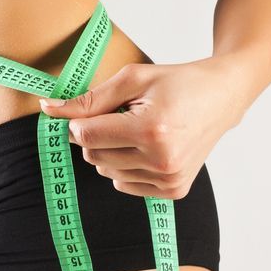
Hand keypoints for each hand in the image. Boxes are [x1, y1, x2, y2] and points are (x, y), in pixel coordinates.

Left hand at [37, 58, 245, 198]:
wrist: (223, 96)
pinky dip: (125, 166)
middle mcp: (161, 160)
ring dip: (111, 150)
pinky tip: (146, 147)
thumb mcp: (131, 79)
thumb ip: (87, 99)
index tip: (90, 111)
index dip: (79, 122)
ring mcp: (169, 179)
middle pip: (92, 157)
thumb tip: (47, 108)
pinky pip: (123, 184)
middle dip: (94, 136)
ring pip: (105, 171)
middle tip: (118, 117)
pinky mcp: (174, 190)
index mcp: (151, 130)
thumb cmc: (176, 82)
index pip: (86, 136)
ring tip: (137, 130)